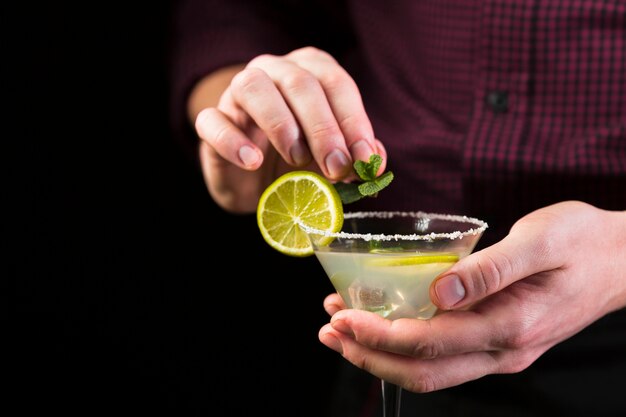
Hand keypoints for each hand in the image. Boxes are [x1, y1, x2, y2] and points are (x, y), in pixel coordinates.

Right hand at [193, 46, 385, 212]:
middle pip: (299, 83)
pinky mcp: (212, 120)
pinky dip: (233, 141)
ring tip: (297, 159)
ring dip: (281, 124)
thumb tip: (376, 160)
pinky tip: (253, 161)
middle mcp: (273, 72)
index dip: (354, 121)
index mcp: (309, 72)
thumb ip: (354, 156)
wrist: (252, 181)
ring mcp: (237, 93)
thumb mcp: (329, 159)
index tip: (364, 159)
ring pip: (254, 88)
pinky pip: (213, 121)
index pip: (336, 84)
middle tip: (336, 166)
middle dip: (323, 127)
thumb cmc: (296, 160)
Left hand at [319, 201, 625, 391]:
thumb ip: (489, 269)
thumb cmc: (581, 243)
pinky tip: (381, 323)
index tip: (343, 316)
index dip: (380, 335)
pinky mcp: (496, 342)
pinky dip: (403, 346)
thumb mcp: (540, 240)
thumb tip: (438, 290)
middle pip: (421, 370)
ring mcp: (500, 352)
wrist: (620, 260)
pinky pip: (442, 356)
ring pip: (428, 371)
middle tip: (328, 331)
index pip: (430, 342)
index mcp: (511, 325)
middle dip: (367, 355)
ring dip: (379, 356)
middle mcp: (503, 351)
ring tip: (340, 331)